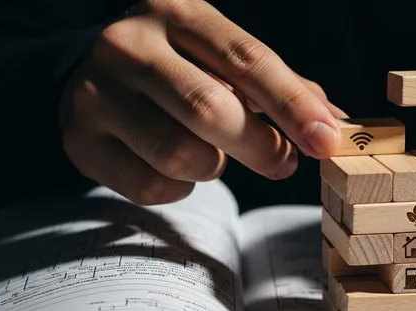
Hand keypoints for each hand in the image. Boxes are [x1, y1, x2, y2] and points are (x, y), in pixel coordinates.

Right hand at [59, 0, 345, 204]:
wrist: (95, 77)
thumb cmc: (181, 68)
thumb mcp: (224, 59)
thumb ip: (279, 88)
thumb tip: (334, 124)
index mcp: (176, 11)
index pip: (247, 60)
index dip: (293, 105)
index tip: (327, 140)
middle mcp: (128, 44)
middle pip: (210, 110)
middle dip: (261, 147)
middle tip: (283, 163)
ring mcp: (96, 92)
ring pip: (181, 154)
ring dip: (216, 167)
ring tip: (215, 154)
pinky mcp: (80, 140)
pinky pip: (152, 185)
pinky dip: (181, 188)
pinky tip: (178, 168)